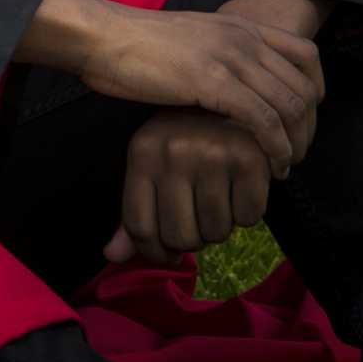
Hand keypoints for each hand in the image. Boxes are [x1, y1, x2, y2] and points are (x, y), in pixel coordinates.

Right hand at [18, 0, 323, 172]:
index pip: (306, 55)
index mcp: (239, 25)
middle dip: (309, 127)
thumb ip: (218, 54)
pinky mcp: (213, 82)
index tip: (303, 120)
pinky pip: (264, 120)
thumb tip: (230, 83)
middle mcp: (243, 38)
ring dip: (296, 142)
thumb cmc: (133, 43)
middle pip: (304, 86)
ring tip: (286, 165)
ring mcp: (230, 58)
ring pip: (290, 106)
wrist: (102, 37)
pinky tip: (271, 165)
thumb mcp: (190, 41)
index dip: (315, 91)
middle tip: (297, 153)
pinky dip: (275, 147)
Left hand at [105, 109, 272, 265]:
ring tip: (219, 200)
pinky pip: (249, 218)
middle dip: (192, 240)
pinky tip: (241, 190)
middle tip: (199, 220)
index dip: (153, 252)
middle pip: (179, 237)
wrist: (233, 104)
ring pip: (216, 232)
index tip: (168, 257)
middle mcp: (173, 153)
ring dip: (220, 227)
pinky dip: (248, 214)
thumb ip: (135, 214)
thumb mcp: (151, 167)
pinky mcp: (249, 159)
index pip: (139, 226)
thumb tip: (113, 256)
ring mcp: (211, 154)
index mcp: (142, 154)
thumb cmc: (185, 142)